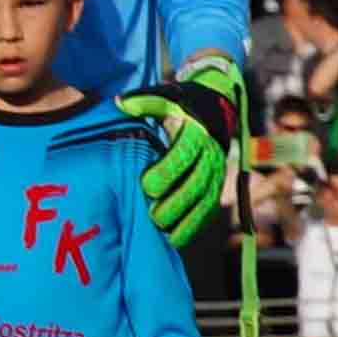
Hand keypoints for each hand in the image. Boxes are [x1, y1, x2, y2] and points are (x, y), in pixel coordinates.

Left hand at [117, 58, 249, 247]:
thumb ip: (143, 102)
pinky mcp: (216, 186)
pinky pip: (208, 208)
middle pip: (196, 183)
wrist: (214, 107)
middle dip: (175, 202)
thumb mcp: (163, 98)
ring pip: (205, 200)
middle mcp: (211, 155)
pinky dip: (194, 225)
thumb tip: (120, 103)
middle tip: (153, 218)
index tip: (146, 186)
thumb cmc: (180, 104)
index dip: (167, 171)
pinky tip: (175, 238)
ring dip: (187, 219)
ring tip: (164, 234)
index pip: (183, 155)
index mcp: (196, 134)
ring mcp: (217, 173)